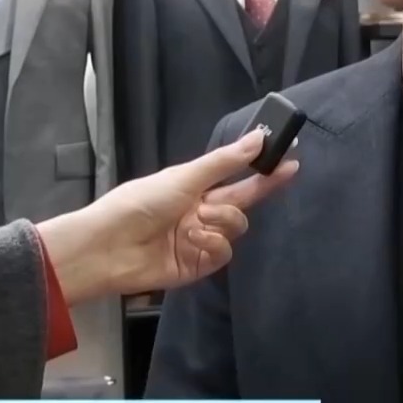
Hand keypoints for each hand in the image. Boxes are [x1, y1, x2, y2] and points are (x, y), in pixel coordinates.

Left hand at [35, 129, 298, 302]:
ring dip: (222, 221)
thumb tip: (259, 137)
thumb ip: (225, 162)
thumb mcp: (185, 176)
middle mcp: (202, 212)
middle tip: (284, 173)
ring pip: (236, 227)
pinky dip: (211, 244)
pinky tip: (192, 241)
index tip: (291, 157)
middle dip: (261, 188)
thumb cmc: (141, 203)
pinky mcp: (200, 265)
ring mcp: (202, 239)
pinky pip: (223, 252)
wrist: (110, 247)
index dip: (263, 169)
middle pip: (243, 200)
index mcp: (196, 188)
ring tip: (197, 222)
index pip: (237, 176)